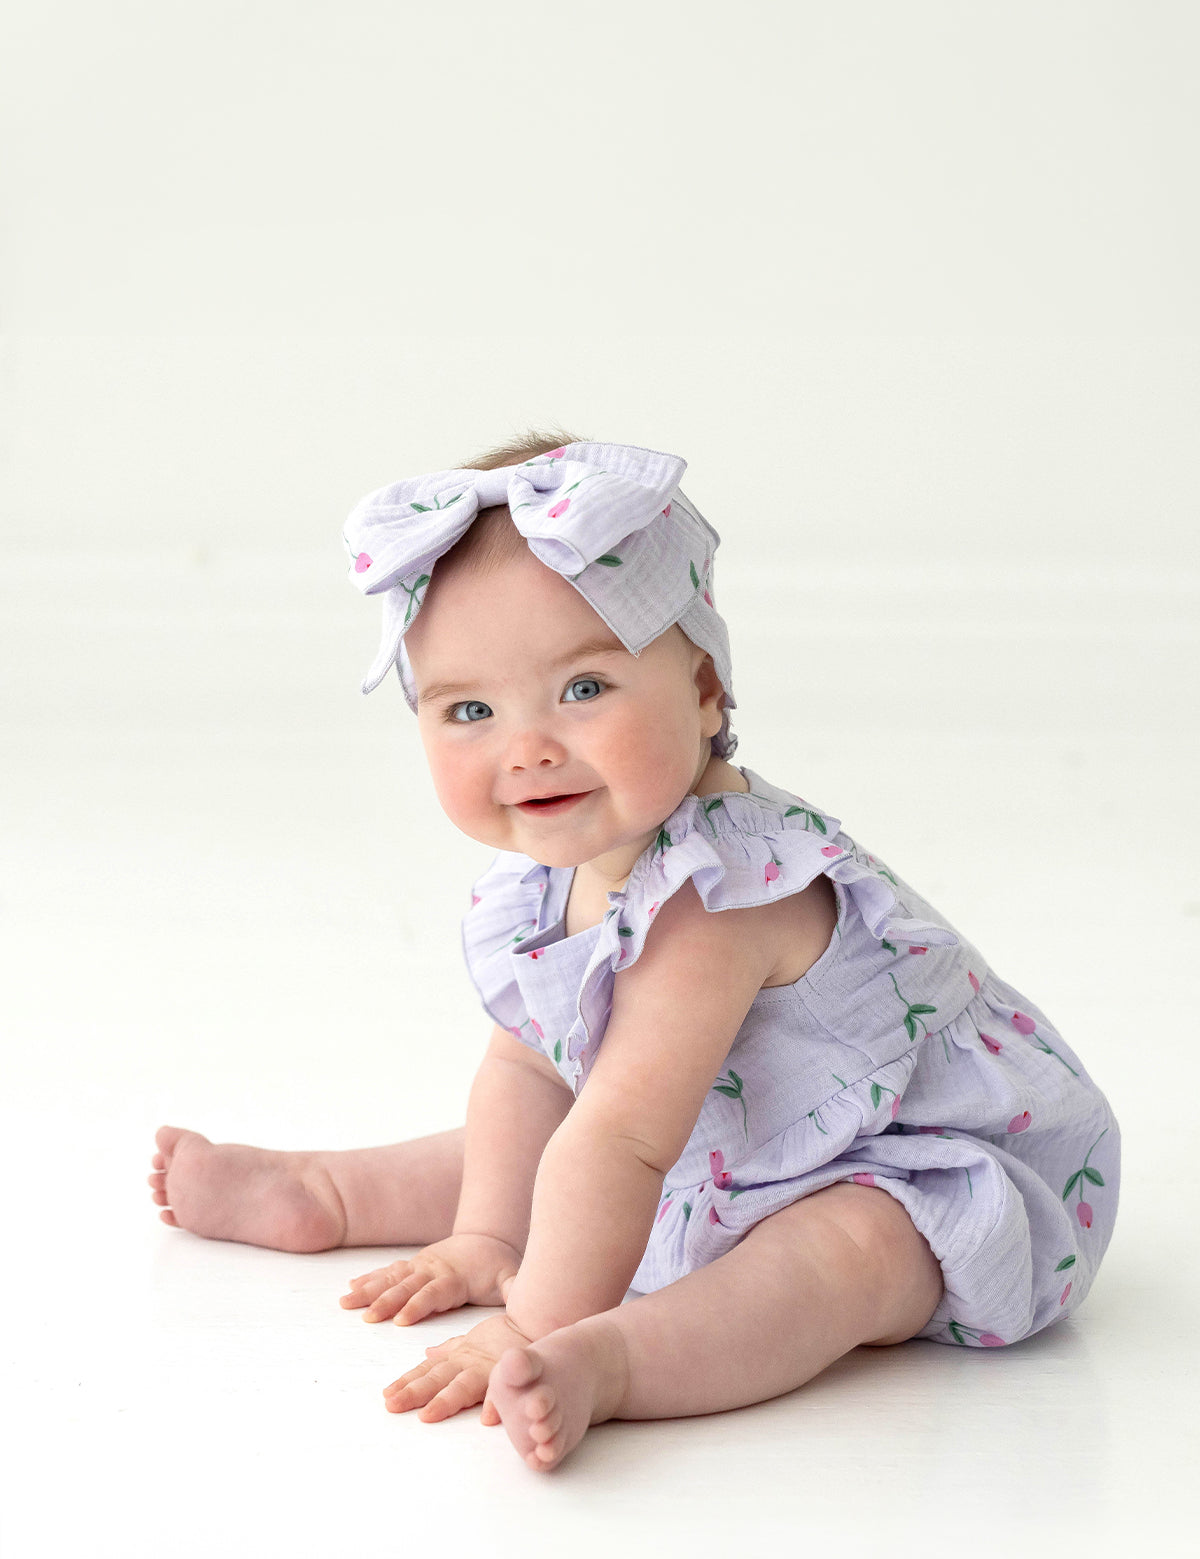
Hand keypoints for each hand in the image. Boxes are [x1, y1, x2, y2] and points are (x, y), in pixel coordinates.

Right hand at [339, 1233, 520, 1324]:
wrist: (487, 1238)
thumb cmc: (497, 1266)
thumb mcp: (509, 1276)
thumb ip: (515, 1288)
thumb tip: (523, 1297)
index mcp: (454, 1278)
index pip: (433, 1293)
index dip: (417, 1306)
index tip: (400, 1319)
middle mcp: (433, 1270)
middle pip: (407, 1287)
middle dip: (387, 1301)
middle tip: (368, 1317)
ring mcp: (420, 1265)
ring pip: (391, 1278)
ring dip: (370, 1290)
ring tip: (346, 1301)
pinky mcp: (413, 1265)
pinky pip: (388, 1272)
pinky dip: (369, 1278)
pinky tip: (350, 1287)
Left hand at [383, 1311, 534, 1422]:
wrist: (536, 1322)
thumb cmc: (504, 1337)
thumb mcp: (472, 1341)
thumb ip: (450, 1349)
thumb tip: (428, 1354)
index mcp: (459, 1357)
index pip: (427, 1370)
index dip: (407, 1382)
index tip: (387, 1395)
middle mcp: (469, 1363)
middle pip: (436, 1378)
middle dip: (413, 1392)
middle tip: (392, 1405)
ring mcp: (488, 1370)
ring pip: (463, 1386)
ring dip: (445, 1401)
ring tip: (427, 1415)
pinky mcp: (510, 1374)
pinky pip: (505, 1390)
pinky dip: (496, 1402)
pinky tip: (489, 1418)